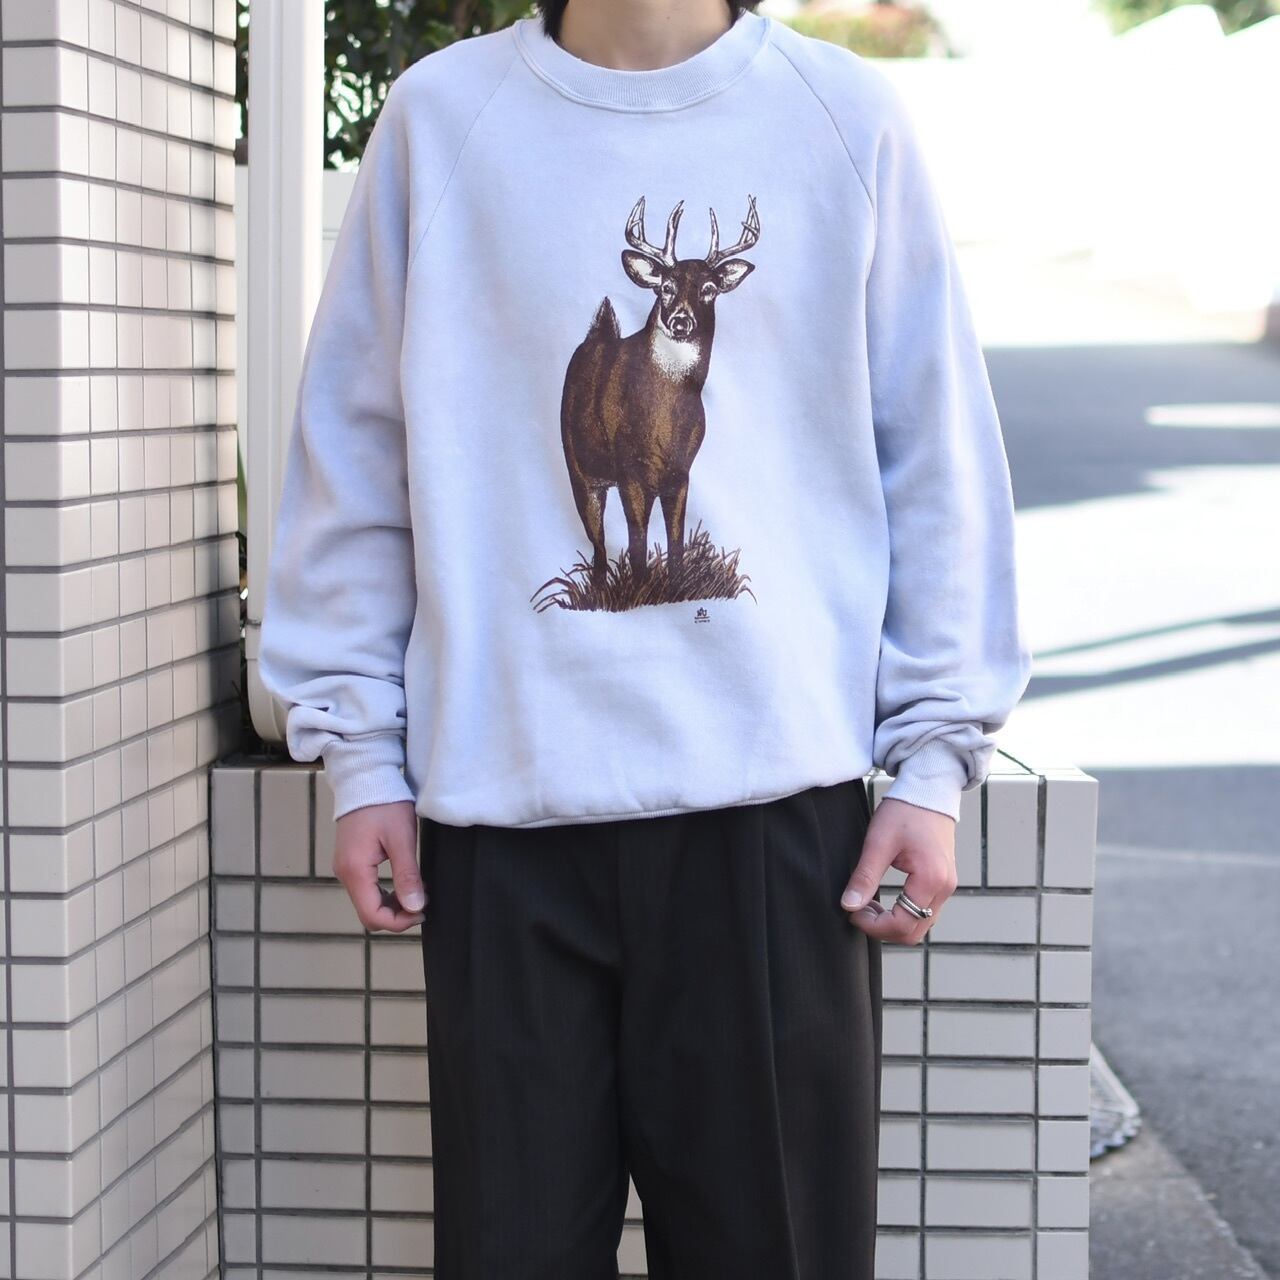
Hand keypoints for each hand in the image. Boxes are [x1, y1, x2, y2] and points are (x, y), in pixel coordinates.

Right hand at [333, 800, 426, 931]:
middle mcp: (345, 873)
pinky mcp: (352, 860)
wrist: (366, 777)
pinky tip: (405, 882)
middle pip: (369, 912)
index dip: (399, 922)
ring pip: (368, 901)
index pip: (372, 915)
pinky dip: (386, 892)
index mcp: (355, 870)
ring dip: (393, 904)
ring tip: (418, 891)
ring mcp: (346, 867)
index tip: (422, 912)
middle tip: (423, 902)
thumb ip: (407, 875)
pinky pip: (367, 888)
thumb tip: (415, 907)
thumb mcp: (401, 839)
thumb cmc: (384, 803)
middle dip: (397, 915)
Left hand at [840, 796, 956, 942]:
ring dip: (892, 922)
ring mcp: (947, 886)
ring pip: (920, 924)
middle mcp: (944, 888)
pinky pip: (924, 911)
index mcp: (930, 879)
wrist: (928, 790)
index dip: (873, 926)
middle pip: (914, 932)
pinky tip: (884, 900)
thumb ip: (864, 876)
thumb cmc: (904, 811)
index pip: (902, 924)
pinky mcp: (943, 881)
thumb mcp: (878, 842)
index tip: (853, 912)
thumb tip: (849, 905)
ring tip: (868, 905)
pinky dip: (903, 913)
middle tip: (858, 911)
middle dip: (883, 929)